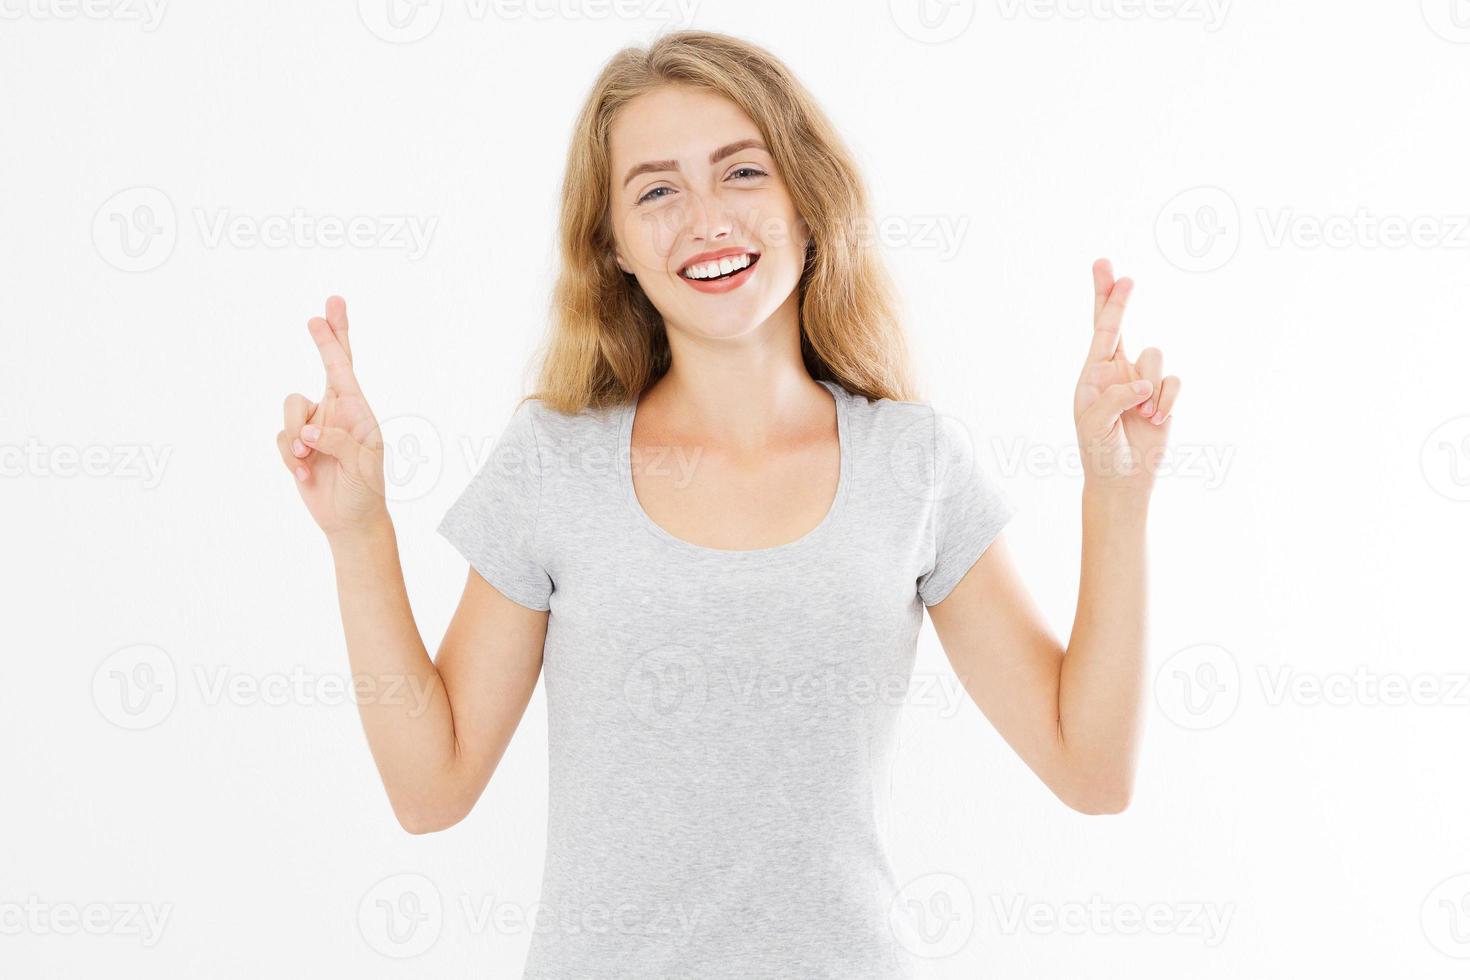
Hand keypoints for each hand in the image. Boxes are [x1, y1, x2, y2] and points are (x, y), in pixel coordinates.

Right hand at [275, 296, 388, 536]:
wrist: (349, 520)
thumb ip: (339, 441)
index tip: (329, 311)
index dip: (336, 339)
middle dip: (324, 340)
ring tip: (308, 459)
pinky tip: (306, 476)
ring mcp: (314, 427)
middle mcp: (336, 412)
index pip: (346, 369)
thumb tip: (307, 432)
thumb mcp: (362, 465)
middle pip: (325, 366)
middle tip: (317, 316)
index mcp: (357, 412)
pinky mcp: (296, 445)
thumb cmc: (365, 490)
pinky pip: (281, 439)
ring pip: (291, 408)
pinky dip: (289, 458)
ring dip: (294, 435)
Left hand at [1072, 259, 1181, 495]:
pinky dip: (1166, 402)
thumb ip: (1113, 399)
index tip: (1107, 269)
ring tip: (1140, 415)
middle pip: (1120, 324)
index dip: (1106, 299)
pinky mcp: (1164, 396)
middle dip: (1116, 296)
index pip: (1100, 330)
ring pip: (1155, 357)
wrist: (1123, 479)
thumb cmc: (1100, 452)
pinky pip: (1174, 383)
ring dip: (1149, 388)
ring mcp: (1142, 381)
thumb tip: (1142, 384)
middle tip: (1109, 265)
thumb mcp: (1095, 426)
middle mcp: (1117, 371)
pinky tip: (1155, 420)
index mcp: (1093, 374)